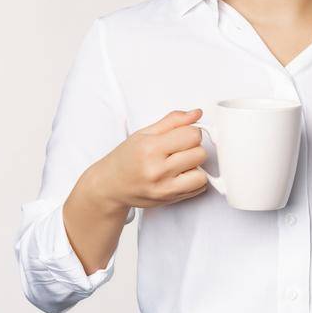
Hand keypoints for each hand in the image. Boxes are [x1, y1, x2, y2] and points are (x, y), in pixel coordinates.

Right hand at [85, 109, 210, 213]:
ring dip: (195, 168)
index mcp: (150, 148)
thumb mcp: (144, 133)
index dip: (190, 132)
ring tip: (178, 165)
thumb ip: (173, 121)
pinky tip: (178, 176)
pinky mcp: (169, 199)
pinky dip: (194, 181)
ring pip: (202, 174)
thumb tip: (197, 113)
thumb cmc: (126, 159)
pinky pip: (199, 188)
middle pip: (200, 153)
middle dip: (193, 149)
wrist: (109, 186)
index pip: (192, 135)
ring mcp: (164, 187)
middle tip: (178, 151)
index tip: (182, 136)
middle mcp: (157, 169)